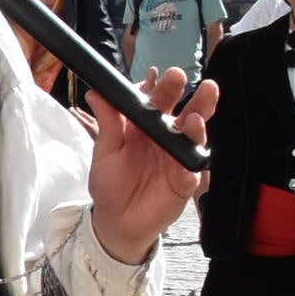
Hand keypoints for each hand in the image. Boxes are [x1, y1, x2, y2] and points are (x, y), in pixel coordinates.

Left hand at [90, 64, 216, 264]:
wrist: (116, 220)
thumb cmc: (111, 182)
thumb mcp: (104, 150)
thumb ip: (107, 122)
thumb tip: (96, 91)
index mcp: (146, 126)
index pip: (159, 101)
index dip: (163, 88)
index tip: (165, 75)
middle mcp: (167, 138)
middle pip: (184, 113)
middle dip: (190, 97)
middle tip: (191, 82)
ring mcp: (178, 158)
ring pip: (194, 137)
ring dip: (197, 125)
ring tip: (194, 117)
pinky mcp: (184, 182)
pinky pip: (191, 171)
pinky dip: (189, 164)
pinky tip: (186, 161)